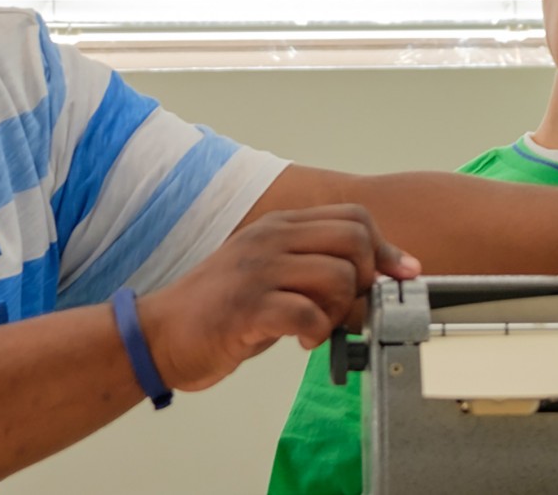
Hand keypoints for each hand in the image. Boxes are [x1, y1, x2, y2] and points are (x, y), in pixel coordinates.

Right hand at [135, 204, 420, 391]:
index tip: (398, 276)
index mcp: (280, 227)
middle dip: (365, 278)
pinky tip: (301, 340)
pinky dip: (316, 333)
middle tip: (343, 306)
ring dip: (339, 311)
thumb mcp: (273, 275)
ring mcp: (258, 270)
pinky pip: (309, 313)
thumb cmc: (222, 310)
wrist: (160, 335)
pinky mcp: (247, 306)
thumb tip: (379, 276)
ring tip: (316, 327)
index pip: (354, 217)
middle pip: (355, 240)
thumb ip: (317, 267)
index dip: (385, 249)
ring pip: (338, 276)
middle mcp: (271, 239)